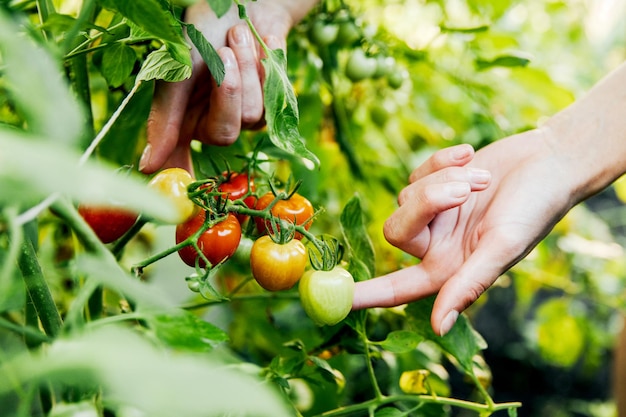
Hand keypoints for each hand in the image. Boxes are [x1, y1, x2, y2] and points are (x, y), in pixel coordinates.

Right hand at [139, 1, 306, 173]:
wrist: (245, 3)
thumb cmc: (203, 30)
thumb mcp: (177, 68)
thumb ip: (164, 117)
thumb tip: (149, 168)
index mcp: (183, 119)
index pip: (180, 164)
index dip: (181, 181)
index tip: (180, 195)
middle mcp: (212, 123)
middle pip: (223, 136)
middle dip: (227, 90)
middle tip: (223, 52)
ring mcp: (244, 116)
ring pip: (252, 116)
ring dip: (246, 69)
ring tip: (238, 37)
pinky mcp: (271, 105)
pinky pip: (273, 101)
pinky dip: (265, 67)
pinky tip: (258, 46)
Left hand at [352, 130, 574, 334]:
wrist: (548, 160)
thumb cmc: (534, 208)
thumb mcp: (502, 247)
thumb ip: (467, 285)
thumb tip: (439, 327)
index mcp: (449, 269)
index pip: (397, 289)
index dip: (364, 295)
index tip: (330, 299)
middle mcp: (436, 245)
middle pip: (395, 230)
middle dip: (426, 203)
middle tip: (465, 187)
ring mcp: (432, 213)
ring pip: (404, 197)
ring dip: (440, 180)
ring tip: (479, 176)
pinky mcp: (432, 183)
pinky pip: (415, 172)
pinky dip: (441, 162)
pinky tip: (469, 156)